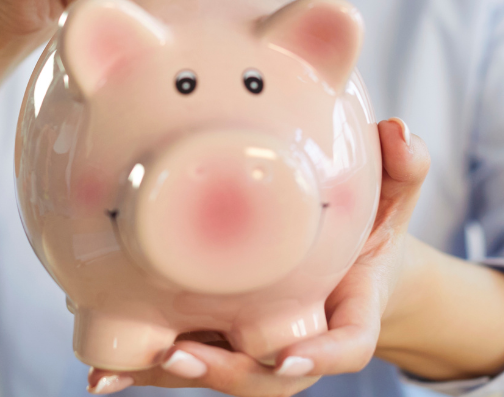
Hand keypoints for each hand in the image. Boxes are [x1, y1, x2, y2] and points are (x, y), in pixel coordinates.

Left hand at [86, 118, 430, 395]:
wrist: (350, 266)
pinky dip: (142, 363)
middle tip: (178, 352)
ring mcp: (257, 346)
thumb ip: (403, 168)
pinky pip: (185, 356)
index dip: (319, 357)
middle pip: (264, 377)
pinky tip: (100, 365)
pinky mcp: (221, 339)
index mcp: (348, 312)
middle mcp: (299, 341)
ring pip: (215, 373)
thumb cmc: (370, 232)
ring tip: (115, 366)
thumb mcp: (393, 198)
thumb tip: (400, 131)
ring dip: (165, 374)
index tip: (289, 357)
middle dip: (220, 371)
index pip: (347, 346)